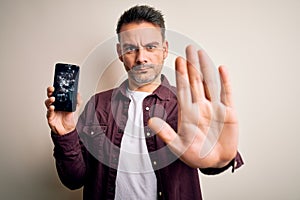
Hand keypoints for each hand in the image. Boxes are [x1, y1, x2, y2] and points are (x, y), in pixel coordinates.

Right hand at [44, 86, 81, 134]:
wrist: (68, 130)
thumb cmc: (70, 119)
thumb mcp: (76, 108)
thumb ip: (77, 100)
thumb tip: (78, 93)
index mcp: (61, 102)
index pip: (57, 93)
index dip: (55, 88)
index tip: (56, 84)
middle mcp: (55, 105)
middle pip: (50, 96)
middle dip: (50, 91)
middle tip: (52, 89)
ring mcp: (52, 111)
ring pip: (48, 103)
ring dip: (49, 100)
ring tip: (53, 98)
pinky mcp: (50, 117)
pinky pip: (49, 112)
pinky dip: (50, 109)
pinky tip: (52, 107)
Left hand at [148, 45, 238, 167]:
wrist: (214, 163)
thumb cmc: (196, 156)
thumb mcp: (178, 147)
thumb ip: (165, 133)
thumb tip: (150, 120)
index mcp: (188, 113)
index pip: (183, 88)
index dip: (180, 74)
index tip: (178, 60)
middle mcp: (200, 106)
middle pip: (195, 81)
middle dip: (191, 65)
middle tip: (189, 49)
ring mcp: (214, 108)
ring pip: (209, 83)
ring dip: (205, 68)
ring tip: (202, 54)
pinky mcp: (228, 112)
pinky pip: (226, 93)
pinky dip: (224, 81)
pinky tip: (221, 68)